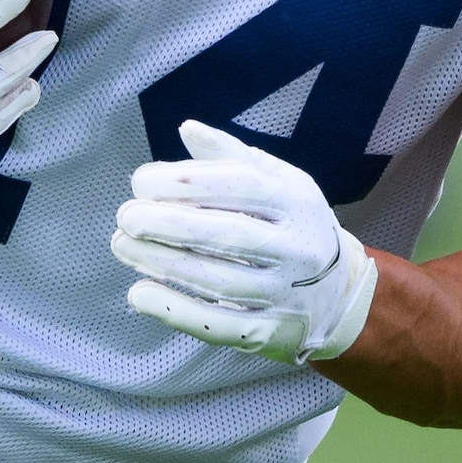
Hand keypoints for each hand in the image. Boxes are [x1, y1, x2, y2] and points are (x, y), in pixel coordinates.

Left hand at [110, 121, 377, 363]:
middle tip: (126, 217)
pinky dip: (174, 310)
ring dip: (161, 264)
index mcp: (296, 202)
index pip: (238, 185)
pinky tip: (139, 294)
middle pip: (225, 234)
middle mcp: (297, 248)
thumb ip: (233, 156)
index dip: (183, 182)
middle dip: (166, 224)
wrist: (338, 295)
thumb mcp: (279, 183)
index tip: (140, 182)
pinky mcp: (270, 333)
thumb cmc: (293, 227)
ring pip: (217, 281)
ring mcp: (285, 295)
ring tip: (123, 247)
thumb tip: (188, 129)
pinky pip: (218, 324)